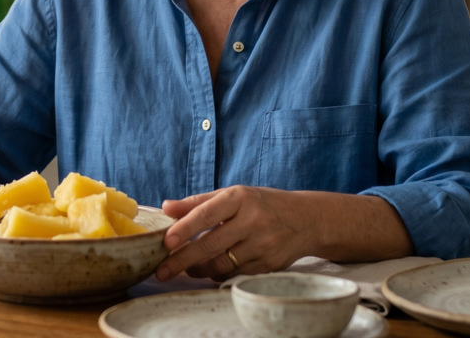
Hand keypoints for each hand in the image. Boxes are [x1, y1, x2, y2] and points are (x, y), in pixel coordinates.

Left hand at [154, 185, 313, 280]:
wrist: (306, 219)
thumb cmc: (262, 204)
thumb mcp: (233, 195)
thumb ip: (198, 202)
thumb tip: (166, 207)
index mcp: (240, 198)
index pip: (207, 214)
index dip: (185, 228)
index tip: (167, 241)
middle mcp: (252, 221)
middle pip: (211, 244)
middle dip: (183, 259)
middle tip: (162, 270)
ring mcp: (262, 245)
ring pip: (222, 264)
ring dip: (198, 269)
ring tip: (186, 267)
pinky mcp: (269, 265)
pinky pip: (235, 274)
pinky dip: (218, 273)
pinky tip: (211, 269)